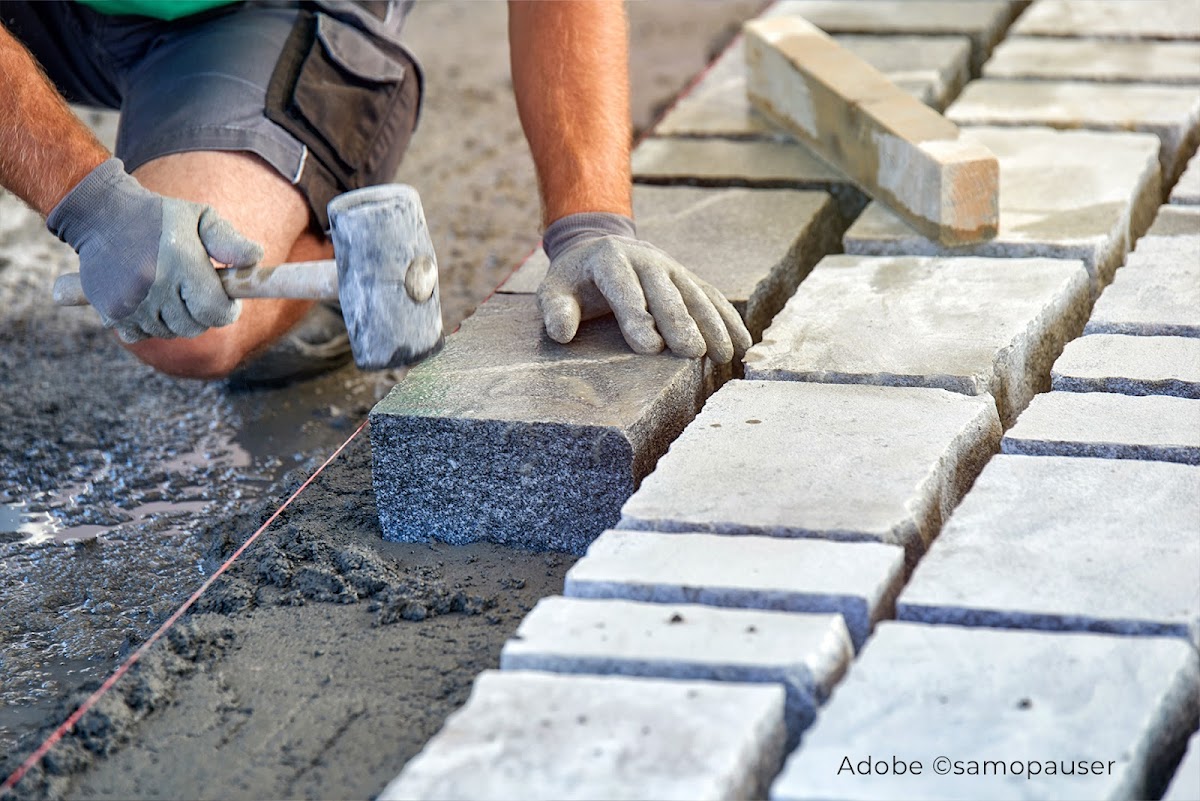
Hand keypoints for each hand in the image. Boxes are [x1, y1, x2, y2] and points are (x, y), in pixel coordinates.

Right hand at [47, 158, 262, 342]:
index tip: (227, 300)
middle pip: (194, 327)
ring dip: (174, 319)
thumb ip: (229, 241)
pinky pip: (141, 336)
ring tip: (169, 291)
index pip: (216, 311)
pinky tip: (147, 301)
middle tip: (195, 292)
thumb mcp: (199, 218)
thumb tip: (256, 259)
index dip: (227, 310)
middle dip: (202, 314)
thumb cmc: (160, 216)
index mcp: (182, 263)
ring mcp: (131, 303)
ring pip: (168, 333)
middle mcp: (155, 287)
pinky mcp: (111, 312)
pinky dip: (148, 325)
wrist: (101, 214)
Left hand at [537, 212, 750, 363]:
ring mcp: (671, 267)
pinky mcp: (687, 278)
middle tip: (693, 352)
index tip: (650, 347)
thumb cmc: (575, 279)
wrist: (598, 244)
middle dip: (680, 323)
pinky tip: (742, 343)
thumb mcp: (554, 289)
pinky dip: (728, 319)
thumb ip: (555, 309)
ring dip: (712, 324)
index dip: (638, 318)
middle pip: (665, 293)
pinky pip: (711, 297)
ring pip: (694, 295)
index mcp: (610, 259)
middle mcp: (646, 259)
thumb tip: (561, 333)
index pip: (625, 290)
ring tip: (724, 354)